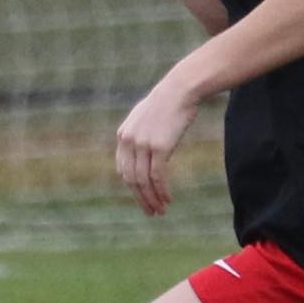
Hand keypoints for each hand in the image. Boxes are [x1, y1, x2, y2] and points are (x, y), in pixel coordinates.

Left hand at [115, 69, 201, 216]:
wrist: (180, 89)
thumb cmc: (167, 103)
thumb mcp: (145, 118)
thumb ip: (139, 135)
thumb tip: (142, 152)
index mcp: (123, 135)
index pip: (123, 170)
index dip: (132, 188)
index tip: (143, 198)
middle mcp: (128, 141)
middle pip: (131, 179)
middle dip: (141, 199)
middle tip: (151, 212)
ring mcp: (142, 145)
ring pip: (143, 181)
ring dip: (152, 199)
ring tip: (160, 210)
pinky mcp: (158, 147)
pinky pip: (157, 176)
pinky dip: (161, 191)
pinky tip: (167, 199)